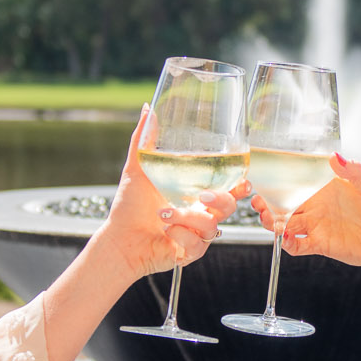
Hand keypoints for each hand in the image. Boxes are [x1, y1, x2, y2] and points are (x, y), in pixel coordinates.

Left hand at [92, 107, 236, 281]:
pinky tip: (166, 229)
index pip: (228, 187)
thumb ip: (144, 140)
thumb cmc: (130, 206)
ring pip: (211, 226)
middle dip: (223, 200)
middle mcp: (200, 214)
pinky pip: (196, 245)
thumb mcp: (137, 168)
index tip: (243, 178)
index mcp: (196, 194)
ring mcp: (197, 234)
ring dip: (189, 217)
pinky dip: (181, 234)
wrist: (118, 239)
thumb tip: (147, 108)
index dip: (240, 183)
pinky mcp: (189, 253)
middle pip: (230, 207)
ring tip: (163, 212)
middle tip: (204, 195)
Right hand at [250, 153, 360, 274]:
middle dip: (268, 202)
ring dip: (274, 222)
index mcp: (326, 186)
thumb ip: (353, 171)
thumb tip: (335, 156)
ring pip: (286, 223)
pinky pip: (298, 245)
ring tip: (269, 220)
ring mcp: (317, 224)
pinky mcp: (321, 244)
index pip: (297, 179)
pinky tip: (285, 239)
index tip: (265, 175)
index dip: (280, 178)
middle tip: (258, 201)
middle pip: (284, 202)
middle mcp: (318, 204)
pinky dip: (287, 244)